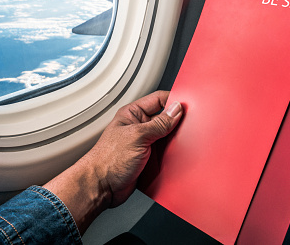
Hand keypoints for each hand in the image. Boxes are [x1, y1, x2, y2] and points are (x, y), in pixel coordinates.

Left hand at [87, 90, 182, 206]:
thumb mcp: (138, 136)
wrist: (101, 188)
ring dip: (175, 142)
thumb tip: (175, 110)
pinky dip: (172, 156)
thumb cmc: (108, 160)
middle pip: (165, 119)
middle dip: (177, 123)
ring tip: (181, 144)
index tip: (188, 107)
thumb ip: (159, 123)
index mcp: (133, 114)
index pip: (158, 100)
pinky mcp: (148, 159)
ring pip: (167, 137)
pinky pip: (166, 154)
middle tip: (188, 127)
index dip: (173, 101)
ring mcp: (144, 143)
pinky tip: (177, 157)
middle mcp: (139, 127)